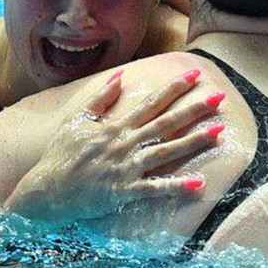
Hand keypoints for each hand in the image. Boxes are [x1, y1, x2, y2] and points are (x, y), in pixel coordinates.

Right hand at [4, 69, 224, 221]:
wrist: (46, 190)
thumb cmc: (60, 155)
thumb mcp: (76, 121)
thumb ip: (100, 99)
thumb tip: (119, 77)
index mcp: (116, 126)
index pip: (151, 102)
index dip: (175, 88)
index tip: (196, 75)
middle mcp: (125, 144)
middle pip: (166, 122)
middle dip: (195, 109)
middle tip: (221, 97)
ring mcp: (126, 168)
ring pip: (167, 151)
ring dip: (194, 141)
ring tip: (220, 133)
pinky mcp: (124, 191)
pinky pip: (155, 189)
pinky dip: (176, 187)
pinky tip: (199, 184)